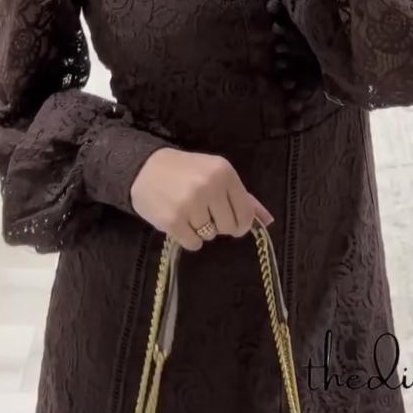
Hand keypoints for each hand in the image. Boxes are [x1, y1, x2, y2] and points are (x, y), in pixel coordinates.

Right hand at [130, 147, 273, 250]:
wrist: (144, 168)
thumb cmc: (185, 171)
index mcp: (224, 172)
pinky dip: (188, 238)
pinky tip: (180, 221)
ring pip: (210, 236)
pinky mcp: (173, 220)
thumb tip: (268, 221)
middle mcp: (209, 186)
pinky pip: (193, 244)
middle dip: (218, 224)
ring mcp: (190, 204)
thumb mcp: (216, 174)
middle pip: (229, 227)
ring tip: (188, 211)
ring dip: (201, 229)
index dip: (240, 222)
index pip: (245, 213)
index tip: (229, 219)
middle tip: (204, 210)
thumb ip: (244, 197)